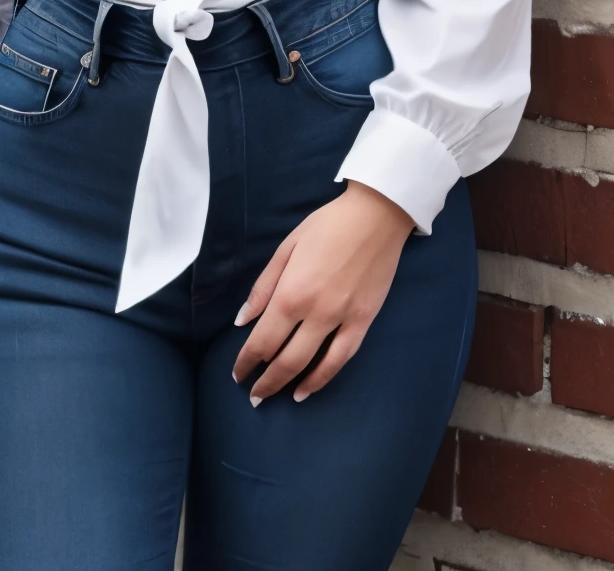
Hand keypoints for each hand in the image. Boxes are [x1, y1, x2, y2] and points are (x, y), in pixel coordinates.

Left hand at [231, 181, 414, 403]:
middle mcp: (315, 313)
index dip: (246, 362)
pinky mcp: (364, 321)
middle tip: (252, 395)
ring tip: (275, 397)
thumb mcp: (287, 247)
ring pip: (312, 366)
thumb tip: (242, 320)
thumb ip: (263, 287)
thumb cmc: (326, 225)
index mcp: (291, 293)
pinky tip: (308, 388)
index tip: (237, 374)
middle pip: (284, 360)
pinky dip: (323, 378)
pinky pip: (342, 358)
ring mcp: (343, 320)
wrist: (376, 216)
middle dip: (264, 381)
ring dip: (289, 385)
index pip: (262, 340)